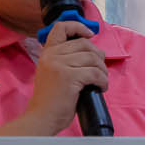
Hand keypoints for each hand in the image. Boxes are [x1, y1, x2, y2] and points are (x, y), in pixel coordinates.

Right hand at [19, 19, 106, 134]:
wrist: (41, 117)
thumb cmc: (50, 100)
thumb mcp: (53, 73)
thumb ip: (67, 60)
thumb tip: (95, 53)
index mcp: (47, 53)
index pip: (61, 27)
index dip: (78, 26)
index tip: (90, 34)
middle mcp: (52, 55)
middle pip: (84, 44)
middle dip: (98, 56)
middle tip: (100, 70)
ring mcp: (60, 65)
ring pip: (93, 58)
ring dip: (102, 70)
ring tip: (101, 81)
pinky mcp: (70, 77)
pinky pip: (95, 73)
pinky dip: (103, 80)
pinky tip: (101, 87)